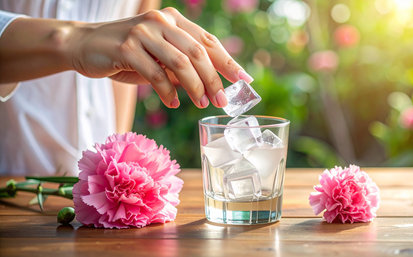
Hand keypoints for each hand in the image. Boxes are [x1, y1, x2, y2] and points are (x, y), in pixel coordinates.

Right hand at [70, 7, 253, 107]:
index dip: (228, 61)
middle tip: (220, 100)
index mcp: (173, 20)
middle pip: (197, 52)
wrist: (85, 46)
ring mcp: (143, 31)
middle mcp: (160, 20)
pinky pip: (155, 73)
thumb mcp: (158, 59)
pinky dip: (167, 91)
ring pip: (180, 61)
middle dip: (213, 79)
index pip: (207, 41)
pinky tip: (173, 102)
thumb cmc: (126, 55)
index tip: (244, 80)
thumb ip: (181, 68)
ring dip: (194, 86)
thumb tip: (210, 86)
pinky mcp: (126, 47)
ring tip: (199, 103)